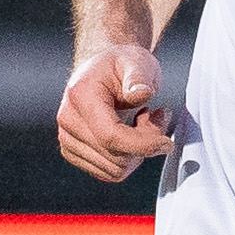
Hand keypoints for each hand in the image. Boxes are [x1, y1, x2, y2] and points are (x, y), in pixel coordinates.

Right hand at [56, 45, 173, 182]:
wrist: (102, 70)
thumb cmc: (120, 65)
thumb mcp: (136, 61)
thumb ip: (139, 77)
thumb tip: (141, 94)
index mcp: (81, 96)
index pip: (110, 136)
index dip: (142, 145)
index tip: (166, 143)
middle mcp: (68, 120)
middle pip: (115, 157)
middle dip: (144, 145)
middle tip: (156, 118)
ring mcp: (68, 139)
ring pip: (114, 170)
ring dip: (137, 153)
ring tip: (142, 123)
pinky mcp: (74, 153)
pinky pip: (109, 173)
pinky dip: (127, 159)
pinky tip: (131, 135)